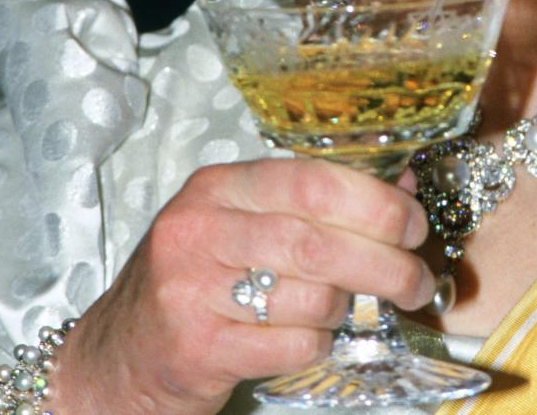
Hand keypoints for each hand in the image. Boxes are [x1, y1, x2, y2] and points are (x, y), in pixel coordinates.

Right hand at [47, 158, 432, 414]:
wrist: (118, 356)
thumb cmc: (197, 280)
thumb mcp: (244, 224)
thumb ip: (315, 203)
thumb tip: (403, 188)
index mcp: (219, 186)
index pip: (312, 180)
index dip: (375, 202)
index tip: (415, 222)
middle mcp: (199, 229)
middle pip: (318, 240)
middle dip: (385, 262)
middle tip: (418, 279)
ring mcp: (193, 290)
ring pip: (311, 295)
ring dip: (350, 308)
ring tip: (355, 309)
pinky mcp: (196, 348)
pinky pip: (290, 344)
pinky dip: (318, 343)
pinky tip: (312, 337)